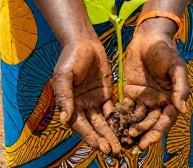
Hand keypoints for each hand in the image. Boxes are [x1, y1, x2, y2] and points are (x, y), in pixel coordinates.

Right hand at [52, 39, 119, 155]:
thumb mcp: (64, 75)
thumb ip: (65, 96)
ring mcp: (94, 101)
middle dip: (103, 140)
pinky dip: (119, 121)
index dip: (89, 136)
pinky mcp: (105, 95)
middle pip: (94, 127)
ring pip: (104, 122)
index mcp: (70, 104)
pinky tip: (127, 130)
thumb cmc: (70, 57)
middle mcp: (82, 106)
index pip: (80, 125)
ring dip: (112, 134)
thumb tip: (64, 118)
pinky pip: (113, 110)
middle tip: (115, 152)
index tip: (99, 146)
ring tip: (122, 147)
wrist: (84, 41)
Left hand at [122, 24, 190, 150]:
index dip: (156, 133)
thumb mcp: (176, 67)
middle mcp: (156, 101)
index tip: (147, 142)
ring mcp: (142, 97)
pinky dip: (119, 116)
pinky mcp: (129, 91)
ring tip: (121, 139)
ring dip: (130, 128)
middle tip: (132, 144)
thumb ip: (180, 88)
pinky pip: (124, 106)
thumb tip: (182, 109)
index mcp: (170, 99)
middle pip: (149, 123)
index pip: (164, 120)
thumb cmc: (166, 51)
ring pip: (136, 118)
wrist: (149, 36)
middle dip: (141, 134)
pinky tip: (112, 124)